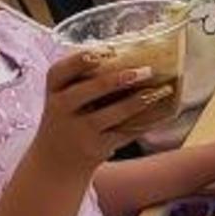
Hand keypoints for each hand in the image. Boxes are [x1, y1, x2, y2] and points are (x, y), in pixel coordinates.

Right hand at [29, 51, 175, 171]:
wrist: (55, 162)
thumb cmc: (68, 119)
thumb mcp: (65, 99)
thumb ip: (85, 80)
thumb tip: (131, 54)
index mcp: (54, 91)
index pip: (58, 72)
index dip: (79, 61)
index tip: (103, 53)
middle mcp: (60, 110)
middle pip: (87, 91)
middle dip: (117, 80)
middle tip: (146, 70)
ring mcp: (78, 132)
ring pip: (111, 114)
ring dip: (138, 102)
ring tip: (159, 91)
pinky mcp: (95, 149)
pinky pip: (124, 133)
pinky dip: (144, 122)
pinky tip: (161, 111)